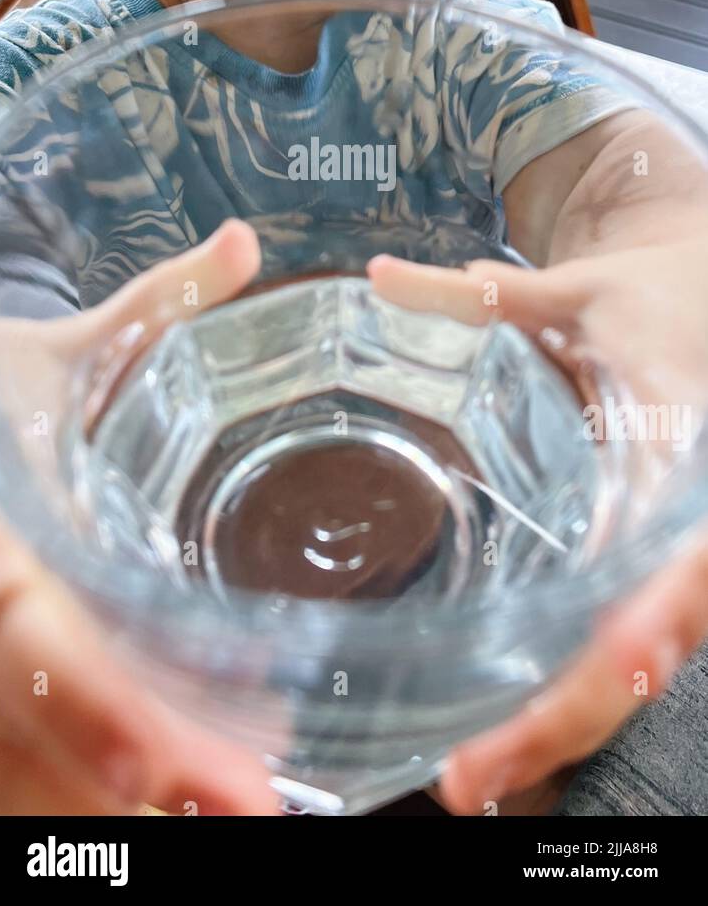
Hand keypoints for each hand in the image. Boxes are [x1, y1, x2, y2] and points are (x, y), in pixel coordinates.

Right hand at [0, 219, 279, 814]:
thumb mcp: (48, 355)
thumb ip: (151, 308)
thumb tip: (242, 243)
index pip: (31, 644)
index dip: (112, 720)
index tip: (220, 775)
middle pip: (30, 740)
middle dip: (143, 787)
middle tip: (254, 808)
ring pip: (5, 778)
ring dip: (117, 806)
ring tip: (237, 807)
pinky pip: (4, 769)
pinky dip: (79, 794)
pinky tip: (167, 796)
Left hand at [367, 242, 707, 813]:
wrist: (706, 305)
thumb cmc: (654, 300)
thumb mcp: (576, 295)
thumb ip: (484, 301)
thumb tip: (380, 280)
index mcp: (688, 453)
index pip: (675, 565)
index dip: (632, 631)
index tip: (583, 678)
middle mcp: (690, 521)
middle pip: (652, 645)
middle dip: (568, 717)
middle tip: (470, 776)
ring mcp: (675, 553)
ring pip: (641, 662)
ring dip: (564, 723)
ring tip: (475, 773)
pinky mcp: (651, 565)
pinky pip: (625, 642)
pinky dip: (573, 692)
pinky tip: (509, 730)